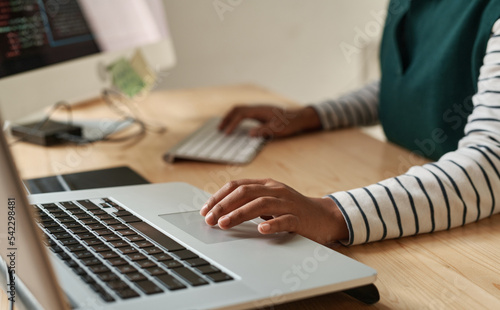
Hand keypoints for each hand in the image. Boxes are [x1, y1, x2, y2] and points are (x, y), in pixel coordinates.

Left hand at [200, 178, 348, 245]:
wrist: (324, 216)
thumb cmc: (292, 210)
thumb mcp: (269, 201)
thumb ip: (249, 202)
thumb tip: (220, 211)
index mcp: (266, 184)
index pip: (237, 186)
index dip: (218, 197)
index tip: (205, 210)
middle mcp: (276, 190)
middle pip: (245, 193)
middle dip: (224, 205)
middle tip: (210, 219)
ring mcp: (288, 203)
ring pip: (261, 204)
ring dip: (239, 214)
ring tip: (225, 224)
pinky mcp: (299, 218)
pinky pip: (285, 220)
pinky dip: (272, 224)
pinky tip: (261, 230)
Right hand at [218, 105, 321, 137]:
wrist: (298, 117)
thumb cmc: (289, 124)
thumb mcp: (278, 129)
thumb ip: (264, 131)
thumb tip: (250, 134)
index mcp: (260, 111)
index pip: (241, 114)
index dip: (232, 123)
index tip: (226, 133)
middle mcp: (257, 108)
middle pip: (237, 109)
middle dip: (227, 118)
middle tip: (219, 129)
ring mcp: (258, 109)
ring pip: (239, 109)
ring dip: (230, 117)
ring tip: (223, 127)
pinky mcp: (259, 112)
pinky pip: (243, 112)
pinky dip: (236, 117)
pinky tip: (234, 125)